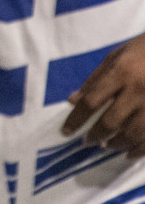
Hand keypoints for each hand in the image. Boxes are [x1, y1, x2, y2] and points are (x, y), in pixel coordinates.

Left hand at [62, 33, 144, 156]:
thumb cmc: (142, 49)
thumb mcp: (115, 56)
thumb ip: (95, 79)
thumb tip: (73, 101)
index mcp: (121, 73)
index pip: (92, 101)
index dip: (76, 119)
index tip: (66, 132)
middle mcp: (138, 91)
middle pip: (111, 121)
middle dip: (96, 135)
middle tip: (86, 142)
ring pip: (133, 134)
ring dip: (117, 144)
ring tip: (106, 146)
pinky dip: (140, 150)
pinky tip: (129, 154)